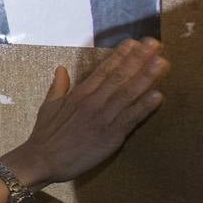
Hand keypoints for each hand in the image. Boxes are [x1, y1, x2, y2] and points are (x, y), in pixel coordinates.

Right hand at [3, 38, 168, 188]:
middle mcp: (92, 102)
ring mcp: (102, 119)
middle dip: (138, 59)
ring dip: (146, 77)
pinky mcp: (110, 137)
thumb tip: (61, 69)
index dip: (121, 55)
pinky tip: (158, 95)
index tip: (134, 42)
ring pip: (128, 94)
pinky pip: (130, 119)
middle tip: (155, 43)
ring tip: (161, 62)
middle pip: (119, 77)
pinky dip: (144, 107)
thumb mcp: (48, 106)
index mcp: (79, 94)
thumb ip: (58, 86)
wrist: (41, 160)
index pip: (104, 70)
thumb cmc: (44, 136)